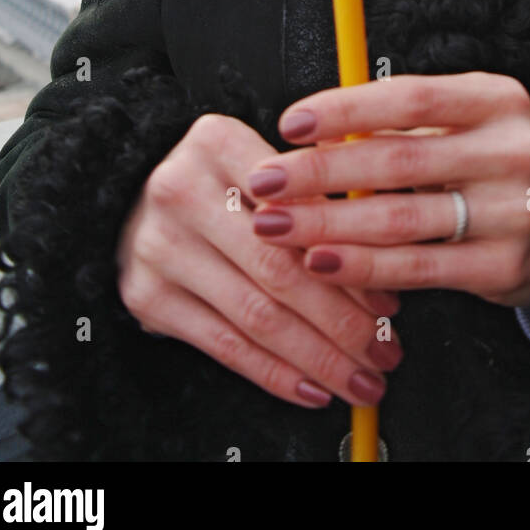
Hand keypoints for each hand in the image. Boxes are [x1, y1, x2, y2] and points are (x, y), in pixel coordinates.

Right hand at [115, 114, 403, 410]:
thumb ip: (318, 187)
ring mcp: (159, 246)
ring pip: (256, 316)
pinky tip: (312, 388)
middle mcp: (180, 189)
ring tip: (360, 379)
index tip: (392, 300)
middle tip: (385, 351)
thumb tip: (387, 249)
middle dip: (343, 323)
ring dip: (318, 357)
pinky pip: (224, 346)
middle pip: (279, 270)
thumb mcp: (265, 162)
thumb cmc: (225, 181)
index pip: (299, 209)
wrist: (137, 198)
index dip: (351, 261)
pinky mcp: (147, 295)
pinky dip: (275, 373)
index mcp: (217, 141)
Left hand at [245, 72, 529, 310]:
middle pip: (398, 161)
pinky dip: (363, 267)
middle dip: (320, 174)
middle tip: (263, 184)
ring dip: (328, 224)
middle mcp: (513, 150)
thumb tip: (308, 134)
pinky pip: (419, 267)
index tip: (289, 123)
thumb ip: (400, 126)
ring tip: (275, 226)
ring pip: (402, 218)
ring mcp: (515, 211)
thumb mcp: (463, 126)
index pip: (411, 98)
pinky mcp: (505, 266)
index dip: (346, 109)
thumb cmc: (488, 167)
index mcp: (497, 99)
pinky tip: (320, 262)